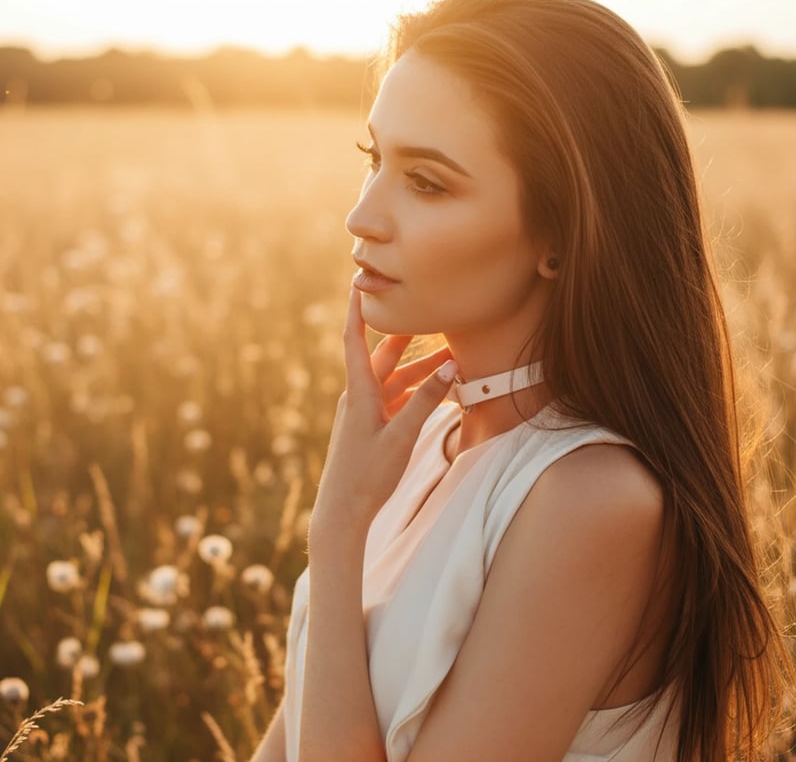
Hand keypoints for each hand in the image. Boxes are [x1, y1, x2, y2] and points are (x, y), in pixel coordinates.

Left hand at [308, 286, 457, 547]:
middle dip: (409, 337)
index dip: (357, 310)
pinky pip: (396, 401)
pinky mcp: (372, 428)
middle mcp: (358, 397)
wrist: (342, 513)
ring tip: (453, 356)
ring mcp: (364, 413)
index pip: (354, 340)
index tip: (359, 282)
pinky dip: (417, 393)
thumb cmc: (367, 476)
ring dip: (421, 369)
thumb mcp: (402, 436)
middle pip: (384, 357)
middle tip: (432, 313)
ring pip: (395, 380)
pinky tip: (441, 391)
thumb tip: (450, 365)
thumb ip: (426, 400)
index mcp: (359, 393)